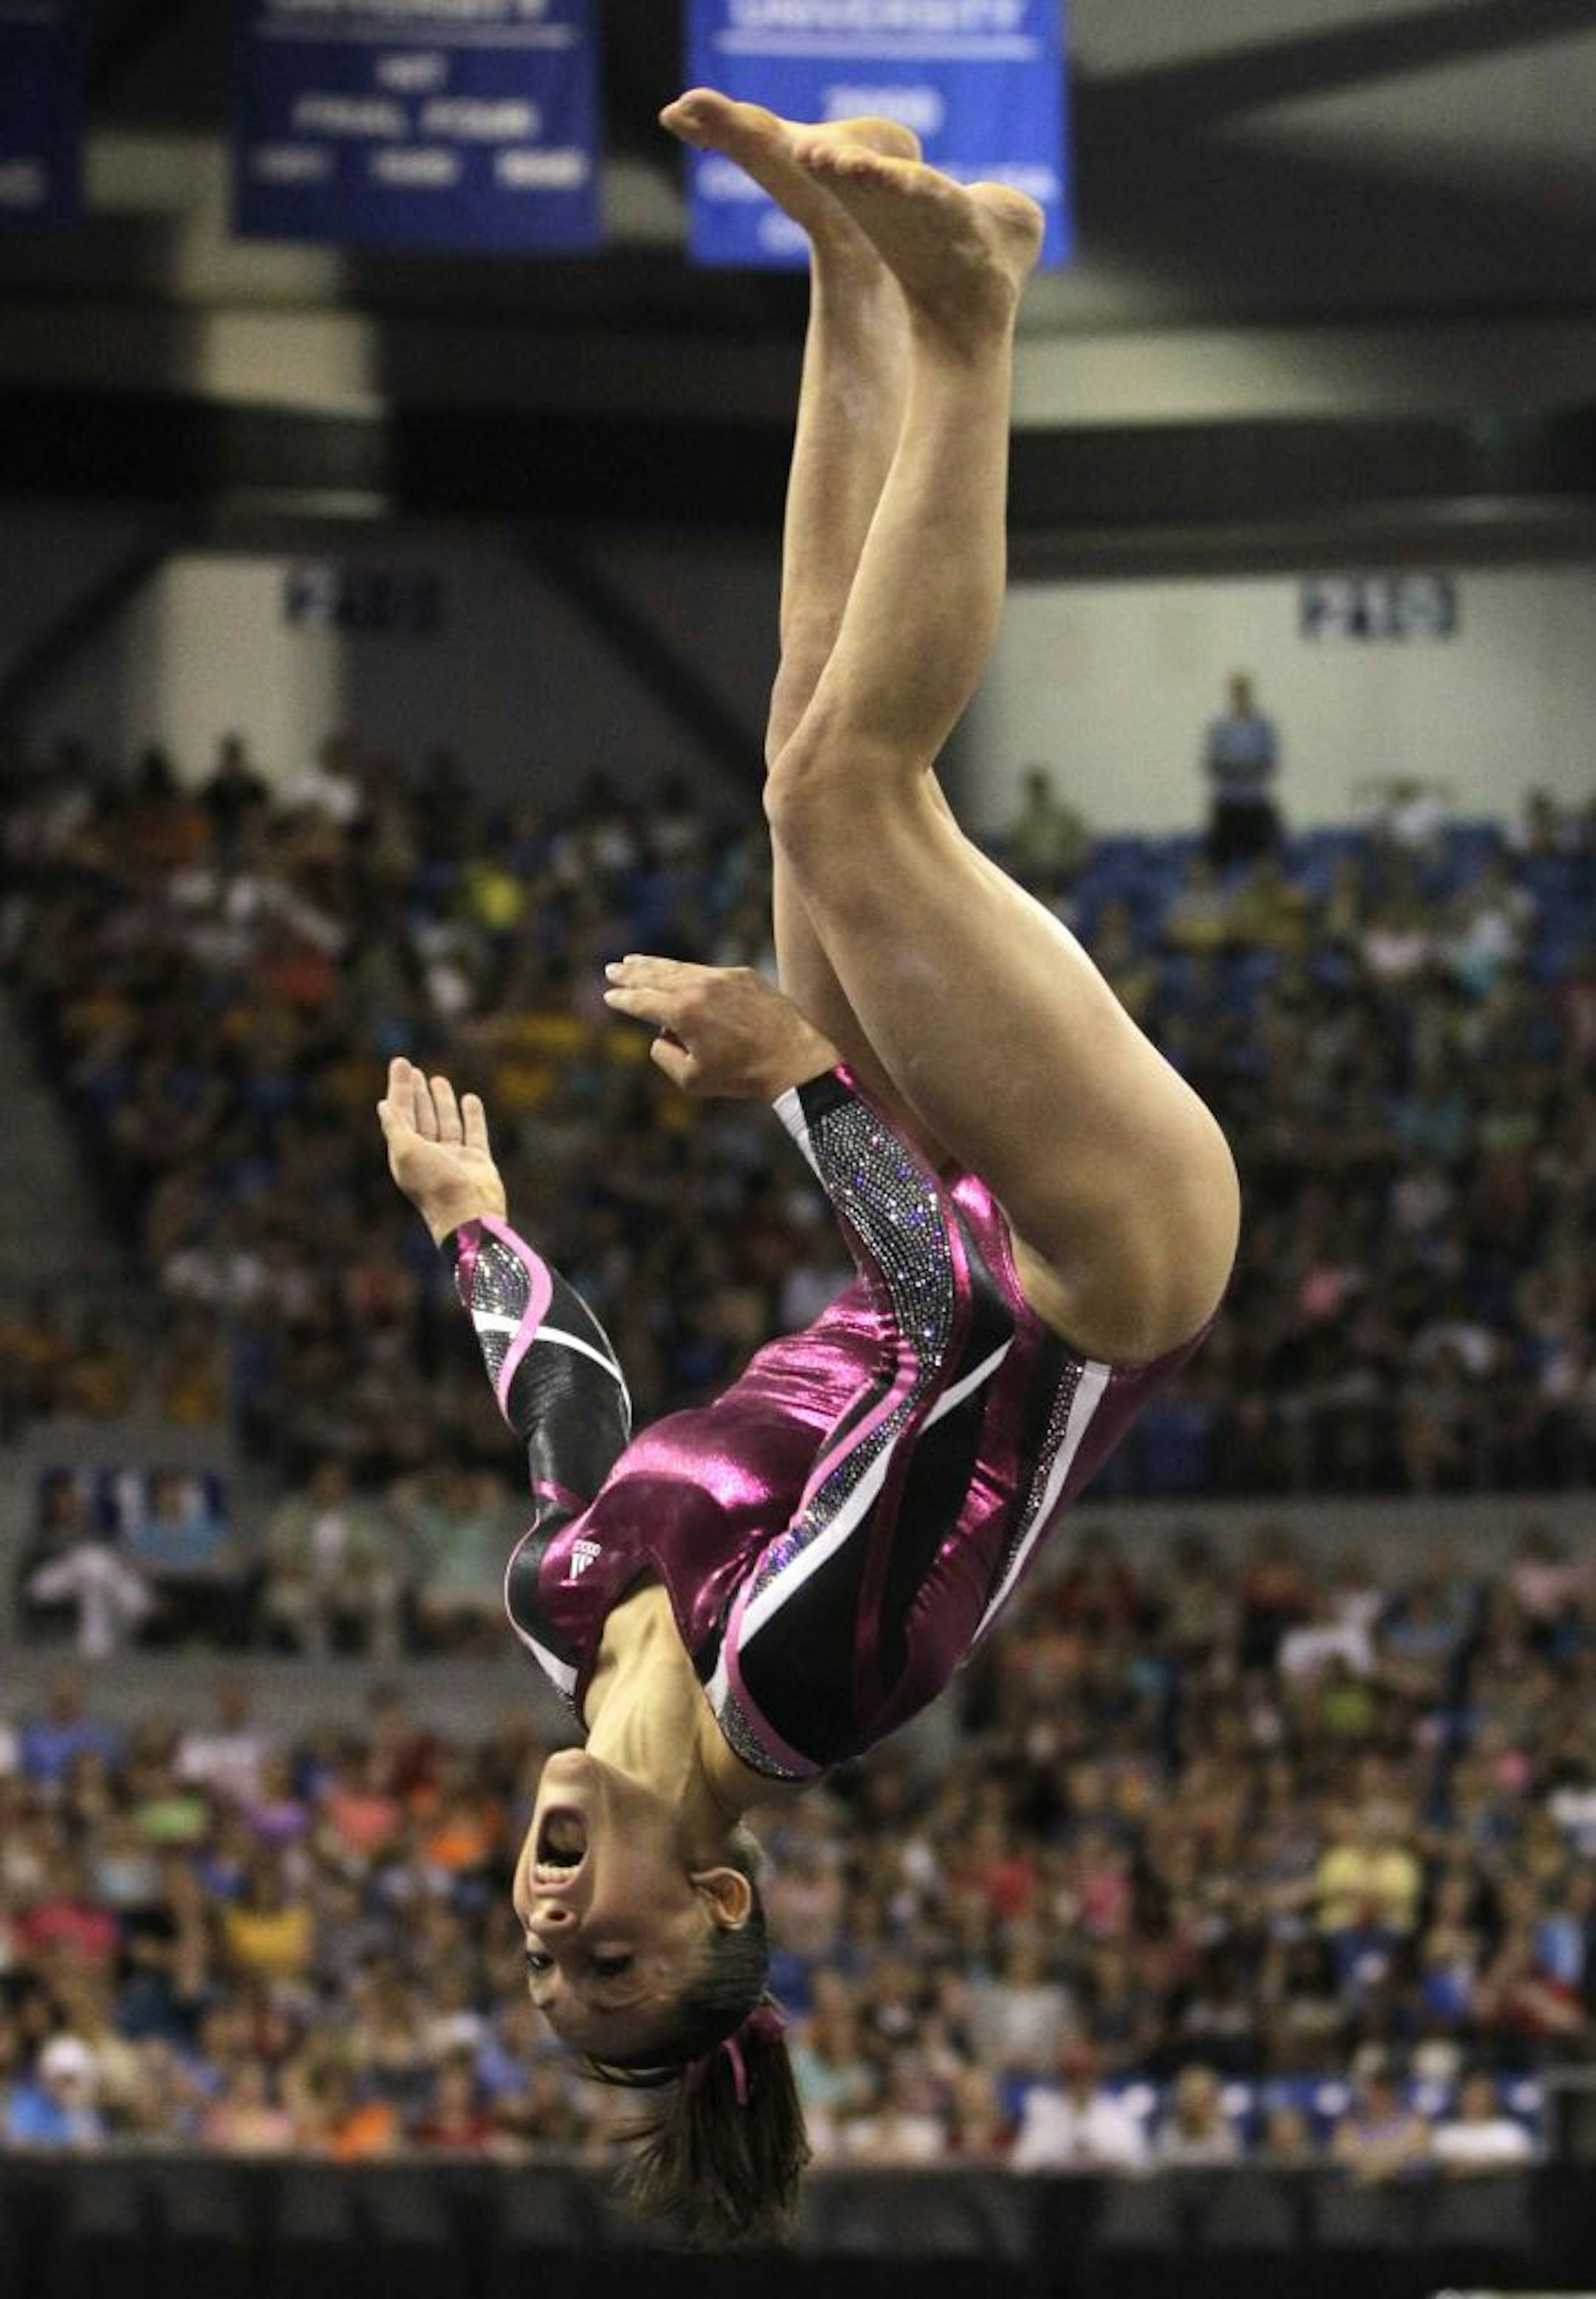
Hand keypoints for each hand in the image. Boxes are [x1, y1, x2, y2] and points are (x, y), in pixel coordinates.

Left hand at [377, 1055, 507, 1244]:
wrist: (469, 1213)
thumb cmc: (434, 1184)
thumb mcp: (406, 1151)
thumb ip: (395, 1126)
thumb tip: (382, 1105)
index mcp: (407, 1153)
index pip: (401, 1113)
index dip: (400, 1088)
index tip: (401, 1064)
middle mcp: (428, 1155)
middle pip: (420, 1117)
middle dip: (417, 1093)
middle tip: (413, 1068)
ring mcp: (454, 1158)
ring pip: (446, 1123)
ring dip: (441, 1101)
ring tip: (439, 1079)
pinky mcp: (477, 1161)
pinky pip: (474, 1132)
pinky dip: (472, 1116)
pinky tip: (470, 1099)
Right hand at [603, 956, 838, 1099]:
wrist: (793, 1059)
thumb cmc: (740, 1076)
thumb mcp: (691, 1079)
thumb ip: (664, 1055)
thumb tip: (660, 1034)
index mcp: (682, 1012)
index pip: (641, 1001)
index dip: (622, 999)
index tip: (609, 996)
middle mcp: (699, 987)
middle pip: (655, 975)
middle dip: (631, 973)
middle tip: (613, 969)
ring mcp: (722, 977)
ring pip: (680, 967)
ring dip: (655, 965)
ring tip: (635, 961)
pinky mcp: (743, 974)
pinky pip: (707, 971)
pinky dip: (687, 971)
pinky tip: (678, 971)